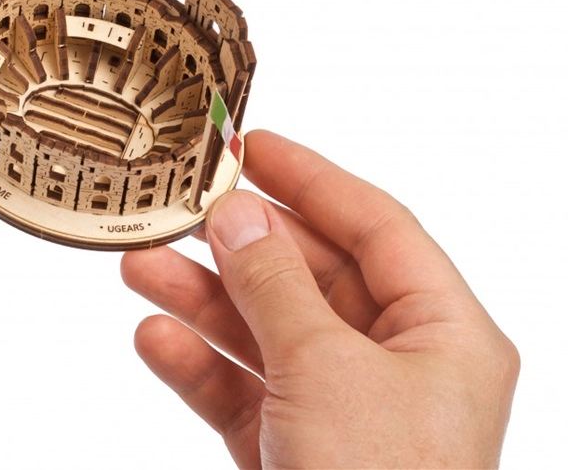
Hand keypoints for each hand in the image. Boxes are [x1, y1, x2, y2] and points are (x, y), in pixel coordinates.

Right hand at [122, 130, 518, 467]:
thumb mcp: (326, 368)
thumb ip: (274, 284)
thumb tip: (237, 215)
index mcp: (444, 334)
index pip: (377, 226)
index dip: (313, 179)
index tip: (254, 146)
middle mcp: (398, 366)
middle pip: (310, 278)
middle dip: (240, 246)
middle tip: (182, 208)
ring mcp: (343, 412)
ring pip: (265, 333)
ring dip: (203, 301)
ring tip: (141, 268)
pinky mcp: (294, 454)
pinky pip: (241, 392)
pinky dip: (197, 367)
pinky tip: (154, 340)